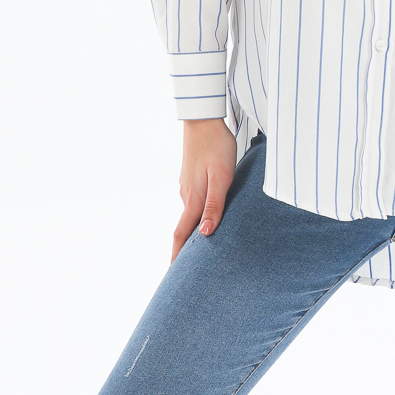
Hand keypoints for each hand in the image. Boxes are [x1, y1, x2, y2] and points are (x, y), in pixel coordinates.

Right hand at [172, 118, 236, 261]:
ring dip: (192, 232)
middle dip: (183, 249)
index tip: (173, 274)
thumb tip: (205, 234)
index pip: (182, 234)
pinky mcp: (192, 177)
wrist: (204, 119)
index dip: (177, 255)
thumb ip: (215, 205)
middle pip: (184, 228)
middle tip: (185, 270)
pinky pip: (194, 203)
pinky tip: (205, 219)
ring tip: (199, 249)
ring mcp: (187, 185)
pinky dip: (197, 216)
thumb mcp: (221, 177)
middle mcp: (186, 195)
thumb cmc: (217, 147)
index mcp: (193, 198)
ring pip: (190, 215)